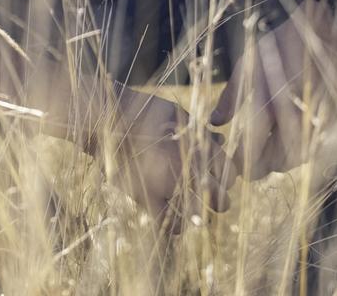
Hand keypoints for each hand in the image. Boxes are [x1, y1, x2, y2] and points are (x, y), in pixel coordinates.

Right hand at [107, 88, 236, 224]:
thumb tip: (221, 139)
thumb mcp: (175, 112)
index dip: (228, 175)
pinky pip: (170, 226)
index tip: (220, 176)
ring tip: (194, 208)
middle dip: (220, 198)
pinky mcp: (145, 199)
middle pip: (222, 199)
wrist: (105, 118)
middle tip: (211, 195)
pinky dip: (176, 225)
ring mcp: (165, 187)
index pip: (230, 172)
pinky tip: (174, 216)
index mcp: (195, 146)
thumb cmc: (141, 110)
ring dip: (200, 214)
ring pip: (199, 217)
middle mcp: (185, 169)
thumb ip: (200, 129)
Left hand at [210, 0, 336, 179]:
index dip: (240, 161)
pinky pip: (312, 149)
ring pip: (295, 159)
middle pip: (276, 161)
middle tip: (246, 163)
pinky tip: (284, 144)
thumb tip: (213, 122)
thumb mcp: (246, 65)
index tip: (231, 162)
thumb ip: (230, 97)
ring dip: (278, 162)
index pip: (253, 148)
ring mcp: (315, 121)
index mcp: (270, 101)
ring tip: (264, 153)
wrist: (320, 33)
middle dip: (258, 166)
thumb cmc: (276, 46)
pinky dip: (296, 152)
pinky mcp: (330, 122)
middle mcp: (294, 115)